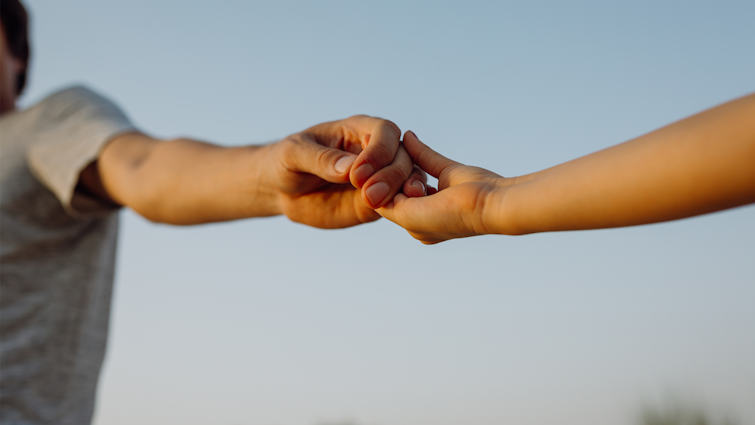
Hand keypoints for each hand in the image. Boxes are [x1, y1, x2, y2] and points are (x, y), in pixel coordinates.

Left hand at [264, 115, 426, 228]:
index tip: (357, 175)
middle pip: (401, 156)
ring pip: (407, 179)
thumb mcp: (293, 155)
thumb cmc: (286, 162)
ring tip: (388, 205)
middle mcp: (376, 151)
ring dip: (403, 192)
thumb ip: (321, 159)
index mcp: (358, 129)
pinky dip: (401, 208)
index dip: (378, 151)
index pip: (383, 132)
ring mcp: (380, 176)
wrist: (283, 190)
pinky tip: (397, 216)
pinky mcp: (379, 201)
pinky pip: (398, 203)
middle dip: (391, 175)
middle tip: (369, 196)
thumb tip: (348, 168)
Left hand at [377, 131, 511, 243]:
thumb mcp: (410, 216)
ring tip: (380, 145)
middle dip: (384, 173)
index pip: (390, 205)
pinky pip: (427, 157)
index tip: (358, 173)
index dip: (374, 189)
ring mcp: (441, 191)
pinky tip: (405, 136)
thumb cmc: (450, 217)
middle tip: (365, 154)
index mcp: (420, 227)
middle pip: (399, 188)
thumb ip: (390, 204)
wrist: (490, 206)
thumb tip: (371, 191)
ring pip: (412, 172)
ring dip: (398, 160)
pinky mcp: (452, 172)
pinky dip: (415, 147)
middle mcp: (429, 210)